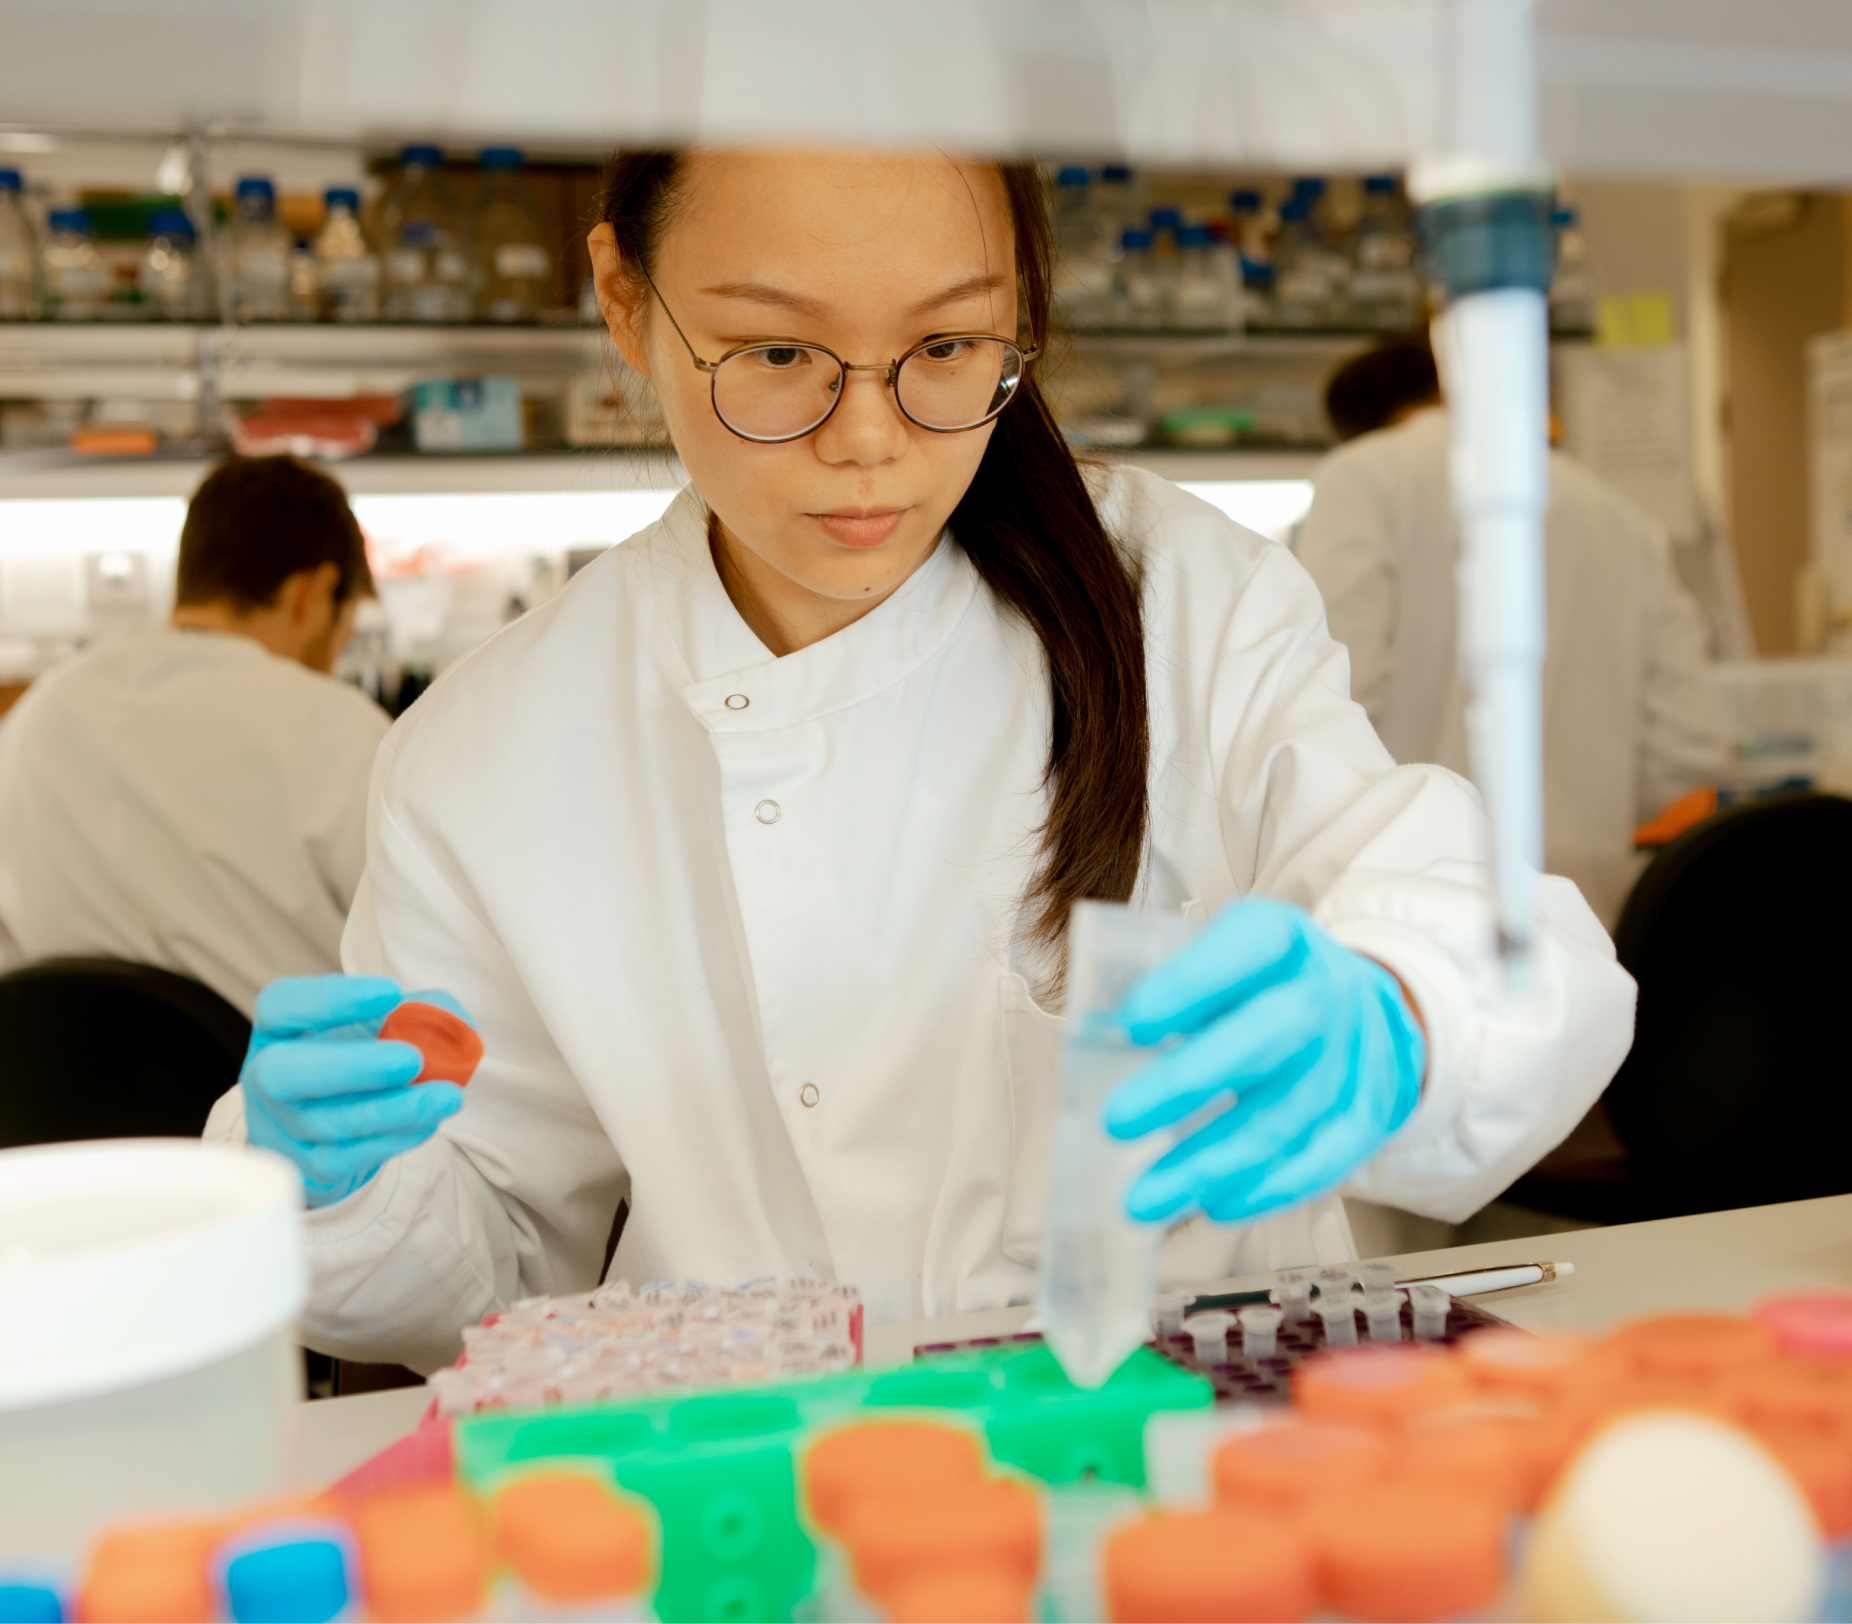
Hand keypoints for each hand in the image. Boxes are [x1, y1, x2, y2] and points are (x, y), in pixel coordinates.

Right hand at [242, 975, 469, 1208]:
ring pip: (329, 1122)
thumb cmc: (350, 1057)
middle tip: (412, 1058)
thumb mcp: (373, 1024)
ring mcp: (283, 1127)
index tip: (390, 991)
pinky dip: (394, 1139)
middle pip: (285, 1073)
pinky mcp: (309, 1167)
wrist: (320, 1128)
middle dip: (352, 1066)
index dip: (330, 999)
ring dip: (393, 1110)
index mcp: (278, 1028)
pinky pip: (349, 1157)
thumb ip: (417, 1011)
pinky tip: (429, 1122)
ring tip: (446, 1096)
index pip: (282, 1005)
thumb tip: (455, 1020)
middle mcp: (266, 1076)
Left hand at [1102, 897, 1424, 1225]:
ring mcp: (1355, 1056)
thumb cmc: (1260, 986)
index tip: (1130, 1024)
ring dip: (1210, 1163)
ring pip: (1287, 1115)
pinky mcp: (1369, 1115)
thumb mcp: (1222, 958)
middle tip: (1114, 1124)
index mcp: (1282, 939)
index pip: (1246, 948)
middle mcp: (1325, 992)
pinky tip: (1214, 1207)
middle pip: (1266, 1038)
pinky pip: (1325, 1161)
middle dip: (1186, 1085)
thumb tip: (1094, 1041)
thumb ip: (1172, 990)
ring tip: (1143, 1199)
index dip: (1191, 985)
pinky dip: (1267, 1191)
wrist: (1362, 1011)